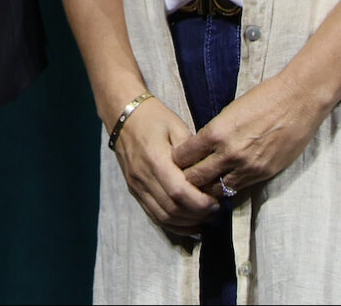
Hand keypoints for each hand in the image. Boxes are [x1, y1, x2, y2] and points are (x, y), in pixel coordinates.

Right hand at [113, 96, 218, 236]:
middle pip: (172, 208)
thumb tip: (209, 175)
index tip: (217, 202)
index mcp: (155, 159)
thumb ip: (192, 153)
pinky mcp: (134, 191)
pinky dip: (172, 225)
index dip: (200, 203)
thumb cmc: (154, 118)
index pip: (179, 192)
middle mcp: (143, 177)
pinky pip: (153, 215)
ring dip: (186, 223)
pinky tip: (188, 224)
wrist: (123, 116)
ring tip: (205, 217)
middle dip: (197, 215)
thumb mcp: (177, 127)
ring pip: (163, 217)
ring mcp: (136, 186)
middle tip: (215, 211)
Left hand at [170, 70, 332, 202]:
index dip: (177, 160)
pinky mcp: (263, 174)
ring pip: (216, 190)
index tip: (176, 161)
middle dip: (188, 179)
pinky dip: (229, 188)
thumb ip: (215, 132)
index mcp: (216, 132)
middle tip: (185, 179)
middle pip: (196, 178)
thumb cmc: (264, 98)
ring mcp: (247, 166)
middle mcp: (229, 153)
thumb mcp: (230, 112)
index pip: (184, 156)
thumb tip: (202, 148)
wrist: (297, 100)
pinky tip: (225, 185)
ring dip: (208, 188)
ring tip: (204, 186)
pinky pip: (238, 189)